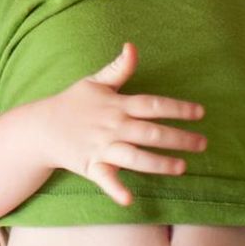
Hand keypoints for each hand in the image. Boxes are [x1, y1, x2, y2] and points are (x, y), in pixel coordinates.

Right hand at [31, 43, 206, 207]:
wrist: (41, 127)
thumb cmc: (72, 103)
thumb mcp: (95, 82)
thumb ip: (119, 68)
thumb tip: (132, 46)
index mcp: (117, 105)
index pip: (152, 105)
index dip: (177, 108)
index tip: (200, 113)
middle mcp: (113, 126)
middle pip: (150, 132)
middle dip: (178, 138)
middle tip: (203, 144)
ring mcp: (102, 147)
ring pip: (134, 156)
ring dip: (158, 163)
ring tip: (182, 167)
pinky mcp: (91, 166)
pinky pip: (104, 179)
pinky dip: (115, 189)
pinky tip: (129, 199)